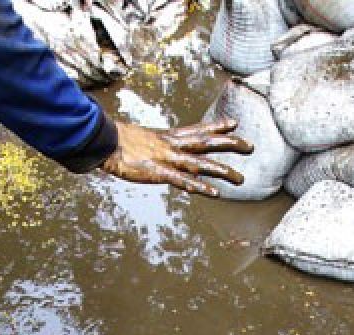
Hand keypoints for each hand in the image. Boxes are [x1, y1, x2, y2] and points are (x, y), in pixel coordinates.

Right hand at [100, 119, 253, 196]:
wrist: (102, 141)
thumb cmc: (116, 140)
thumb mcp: (138, 138)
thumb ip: (150, 143)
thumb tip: (149, 144)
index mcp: (167, 137)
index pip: (197, 129)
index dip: (216, 125)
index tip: (233, 123)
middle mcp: (171, 146)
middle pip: (206, 142)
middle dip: (230, 144)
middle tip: (250, 146)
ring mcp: (166, 159)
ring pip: (200, 163)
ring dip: (221, 171)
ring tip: (240, 179)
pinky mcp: (157, 173)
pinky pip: (182, 181)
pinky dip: (199, 186)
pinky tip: (214, 193)